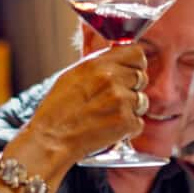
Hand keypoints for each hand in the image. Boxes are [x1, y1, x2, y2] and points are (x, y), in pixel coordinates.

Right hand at [27, 45, 146, 161]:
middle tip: (112, 100)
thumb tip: (117, 58)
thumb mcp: (72, 75)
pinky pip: (138, 123)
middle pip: (142, 77)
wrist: (51, 139)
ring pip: (142, 101)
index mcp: (98, 64)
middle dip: (132, 88)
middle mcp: (112, 79)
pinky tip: (109, 128)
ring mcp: (121, 101)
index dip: (134, 64)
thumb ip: (98, 65)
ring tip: (108, 116)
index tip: (128, 72)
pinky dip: (127, 129)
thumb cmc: (57, 110)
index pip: (136, 53)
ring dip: (130, 110)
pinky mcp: (126, 122)